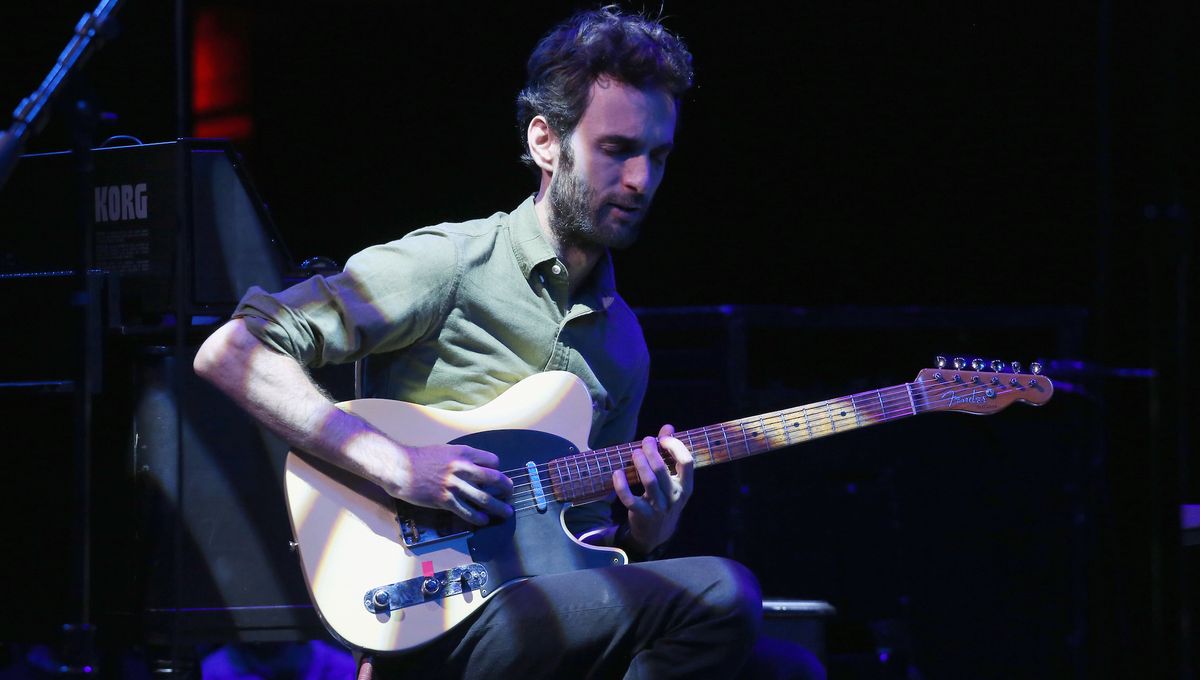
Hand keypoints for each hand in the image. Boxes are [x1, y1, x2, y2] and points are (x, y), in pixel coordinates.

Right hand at [392, 443, 513, 525]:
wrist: (402, 468)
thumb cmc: (421, 458)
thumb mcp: (446, 451)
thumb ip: (462, 459)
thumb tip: (477, 469)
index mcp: (463, 453)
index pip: (492, 461)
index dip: (498, 469)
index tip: (498, 477)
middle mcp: (462, 468)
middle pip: (494, 479)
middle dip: (506, 488)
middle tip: (510, 494)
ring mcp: (454, 485)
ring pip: (484, 498)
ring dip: (498, 507)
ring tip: (506, 512)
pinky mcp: (445, 500)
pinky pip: (467, 511)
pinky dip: (478, 517)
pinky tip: (484, 520)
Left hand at [612, 424, 693, 554]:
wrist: (656, 534)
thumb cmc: (665, 498)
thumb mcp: (672, 480)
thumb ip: (670, 453)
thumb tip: (668, 427)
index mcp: (685, 486)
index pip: (687, 462)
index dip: (675, 446)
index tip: (663, 439)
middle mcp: (675, 497)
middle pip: (662, 470)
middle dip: (651, 452)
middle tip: (645, 441)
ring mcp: (659, 507)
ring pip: (649, 482)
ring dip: (639, 464)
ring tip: (634, 452)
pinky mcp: (643, 515)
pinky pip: (630, 499)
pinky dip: (622, 486)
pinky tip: (617, 473)